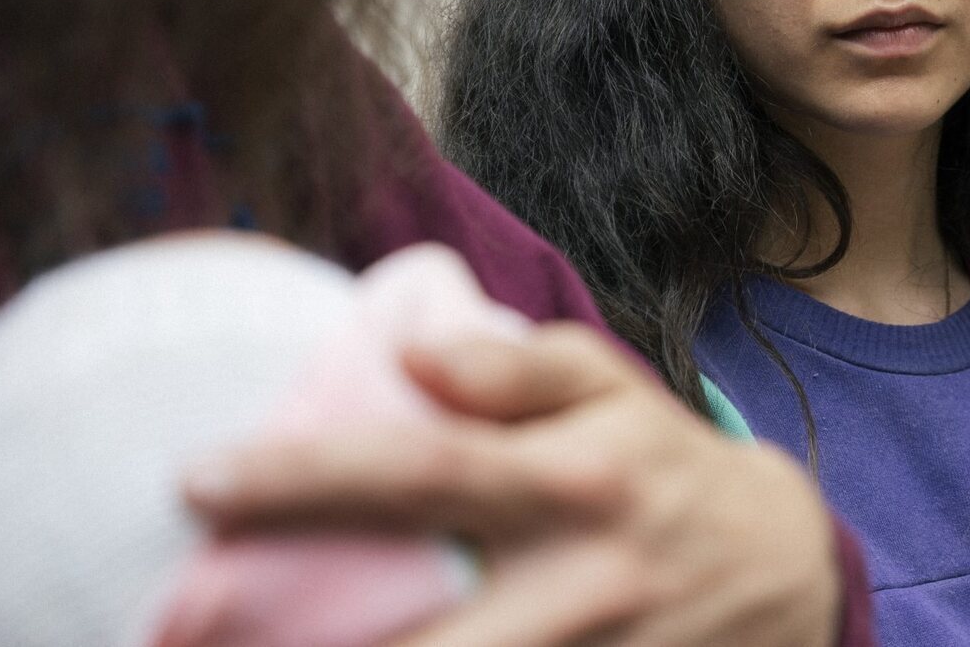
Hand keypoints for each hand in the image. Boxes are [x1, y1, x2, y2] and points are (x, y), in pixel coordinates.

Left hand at [185, 322, 841, 646]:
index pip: (425, 471)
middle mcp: (584, 582)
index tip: (195, 480)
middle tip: (180, 631)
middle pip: (430, 639)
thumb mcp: (614, 389)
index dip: (307, 477)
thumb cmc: (662, 467)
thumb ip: (519, 365)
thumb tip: (413, 351)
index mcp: (575, 479)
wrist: (788, 573)